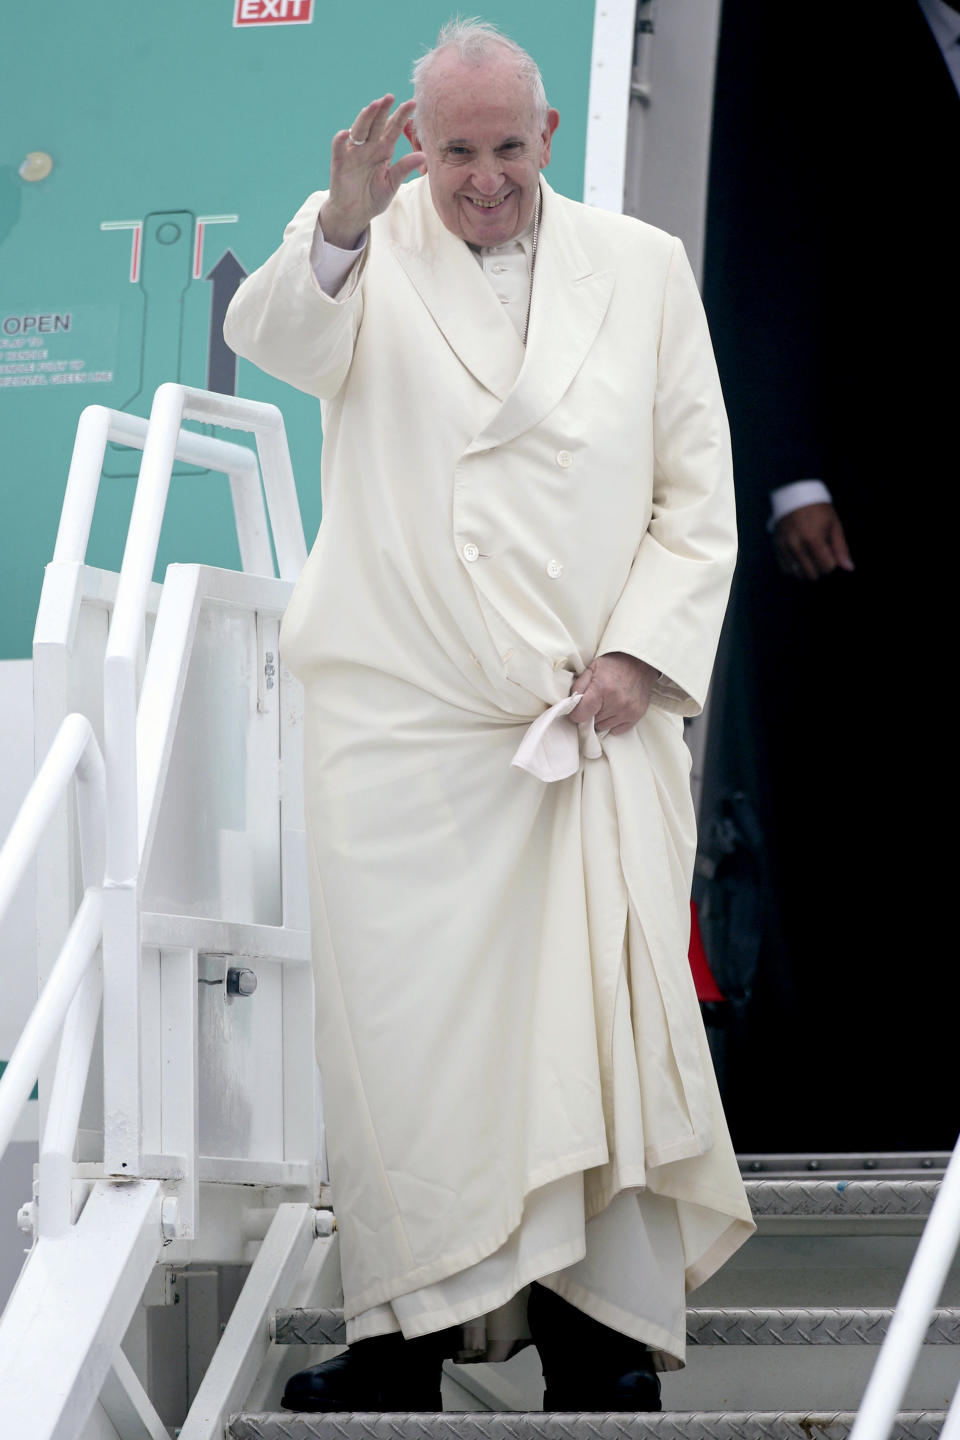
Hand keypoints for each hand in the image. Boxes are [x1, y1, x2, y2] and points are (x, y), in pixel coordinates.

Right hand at [320, 95, 425, 248]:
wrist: (355, 214)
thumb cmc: (374, 197)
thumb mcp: (392, 184)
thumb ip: (404, 168)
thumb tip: (424, 156)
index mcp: (383, 150)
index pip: (393, 129)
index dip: (401, 116)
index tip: (412, 103)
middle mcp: (369, 147)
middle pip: (376, 124)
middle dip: (383, 110)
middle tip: (391, 97)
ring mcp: (353, 153)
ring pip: (359, 130)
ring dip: (365, 118)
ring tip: (373, 106)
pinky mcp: (340, 163)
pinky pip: (339, 149)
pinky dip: (340, 140)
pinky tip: (345, 133)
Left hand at [568, 652, 658, 735]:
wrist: (640, 662)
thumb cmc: (614, 664)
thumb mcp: (591, 668)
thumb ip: (579, 686)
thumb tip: (570, 704)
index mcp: (602, 689)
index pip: (581, 715)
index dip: (576, 713)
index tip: (578, 708)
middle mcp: (616, 702)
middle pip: (592, 722)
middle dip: (591, 713)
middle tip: (596, 700)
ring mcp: (628, 711)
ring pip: (603, 727)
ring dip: (602, 718)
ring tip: (607, 703)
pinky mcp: (636, 715)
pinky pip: (617, 730)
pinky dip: (614, 722)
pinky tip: (615, 709)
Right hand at [773, 502, 853, 580]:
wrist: (793, 495)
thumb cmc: (818, 509)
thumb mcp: (834, 525)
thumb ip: (841, 548)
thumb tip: (849, 568)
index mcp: (813, 539)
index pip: (826, 568)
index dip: (832, 564)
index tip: (832, 554)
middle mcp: (797, 546)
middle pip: (812, 574)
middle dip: (820, 569)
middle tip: (822, 556)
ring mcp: (784, 548)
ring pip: (798, 574)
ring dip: (807, 570)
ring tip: (812, 557)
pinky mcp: (777, 548)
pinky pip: (786, 569)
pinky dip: (795, 568)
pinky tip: (801, 558)